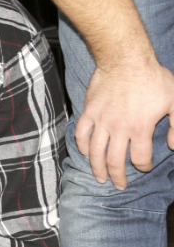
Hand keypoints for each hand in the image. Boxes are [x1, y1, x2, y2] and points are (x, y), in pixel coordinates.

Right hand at [75, 57, 173, 188]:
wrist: (126, 60)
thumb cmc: (153, 79)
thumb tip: (173, 146)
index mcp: (140, 128)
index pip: (139, 158)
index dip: (143, 166)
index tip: (145, 167)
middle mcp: (119, 128)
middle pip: (115, 161)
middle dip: (118, 177)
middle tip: (119, 185)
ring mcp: (102, 121)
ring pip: (96, 152)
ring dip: (97, 168)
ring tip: (100, 178)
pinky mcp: (90, 112)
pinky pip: (82, 134)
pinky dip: (82, 146)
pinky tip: (85, 153)